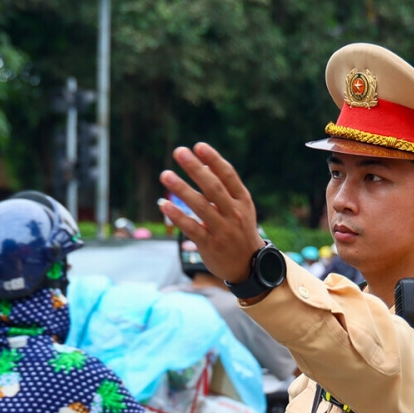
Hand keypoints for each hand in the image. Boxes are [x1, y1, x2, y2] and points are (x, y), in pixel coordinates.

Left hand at [158, 143, 266, 283]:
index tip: (198, 146)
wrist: (249, 266)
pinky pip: (192, 228)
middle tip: (179, 152)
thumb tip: (202, 163)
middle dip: (195, 168)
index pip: (228, 175)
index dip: (213, 160)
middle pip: (213, 187)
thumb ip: (224, 188)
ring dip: (181, 189)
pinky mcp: (210, 245)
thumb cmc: (240, 230)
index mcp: (242, 200)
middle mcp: (234, 213)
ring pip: (200, 206)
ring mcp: (222, 229)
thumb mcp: (241, 208)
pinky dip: (178, 216)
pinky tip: (164, 205)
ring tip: (165, 175)